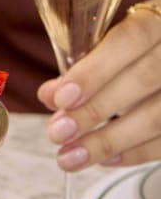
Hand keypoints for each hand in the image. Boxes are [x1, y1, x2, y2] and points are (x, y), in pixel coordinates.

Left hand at [37, 0, 160, 170]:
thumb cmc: (139, 48)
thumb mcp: (116, 42)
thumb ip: (86, 64)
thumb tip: (49, 95)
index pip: (131, 39)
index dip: (94, 70)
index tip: (60, 98)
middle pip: (144, 80)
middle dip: (94, 110)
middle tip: (57, 132)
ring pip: (159, 116)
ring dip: (109, 141)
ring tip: (70, 157)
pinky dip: (136, 153)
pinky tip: (104, 159)